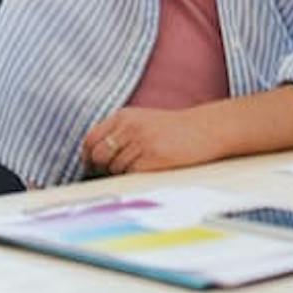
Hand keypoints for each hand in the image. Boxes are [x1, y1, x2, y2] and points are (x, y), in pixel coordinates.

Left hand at [81, 107, 222, 175]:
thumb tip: (94, 157)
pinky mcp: (152, 158)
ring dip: (124, 172)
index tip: (91, 165)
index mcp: (124, 116)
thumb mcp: (142, 121)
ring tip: (144, 163)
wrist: (205, 129)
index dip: (88, 156)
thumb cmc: (174, 129)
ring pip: (116, 168)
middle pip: (99, 155)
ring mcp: (141, 142)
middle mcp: (129, 127)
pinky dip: (137, 176)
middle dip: (103, 167)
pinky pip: (132, 174)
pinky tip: (151, 167)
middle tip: (116, 170)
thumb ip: (119, 133)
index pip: (91, 139)